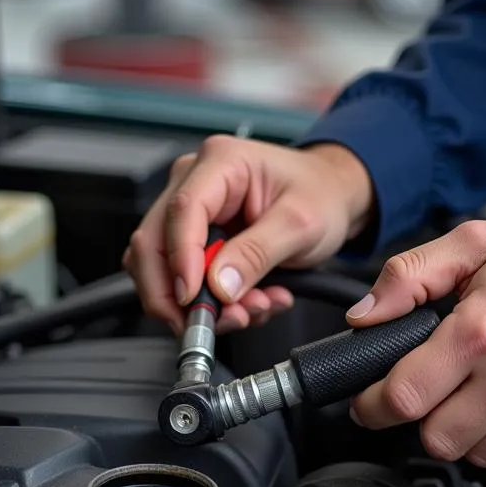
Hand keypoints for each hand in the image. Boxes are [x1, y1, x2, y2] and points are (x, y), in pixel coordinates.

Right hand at [123, 136, 373, 334]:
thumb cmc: (320, 194)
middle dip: (178, 295)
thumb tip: (219, 286)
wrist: (332, 197)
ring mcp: (190, 213)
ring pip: (162, 270)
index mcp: (220, 163)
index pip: (182, 211)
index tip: (192, 298)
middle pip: (153, 244)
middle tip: (210, 323)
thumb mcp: (301, 224)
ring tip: (249, 312)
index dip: (180, 260)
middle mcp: (194, 182)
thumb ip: (258, 253)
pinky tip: (249, 304)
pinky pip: (183, 281)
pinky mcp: (194, 241)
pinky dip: (212, 305)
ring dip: (199, 305)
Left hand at [346, 188, 485, 466]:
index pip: (402, 397)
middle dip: (416, 422)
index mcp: (479, 332)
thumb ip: (409, 276)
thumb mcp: (475, 243)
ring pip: (474, 456)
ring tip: (467, 396)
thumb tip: (365, 314)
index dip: (373, 406)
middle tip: (421, 397)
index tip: (368, 403)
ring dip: (460, 433)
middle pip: (434, 440)